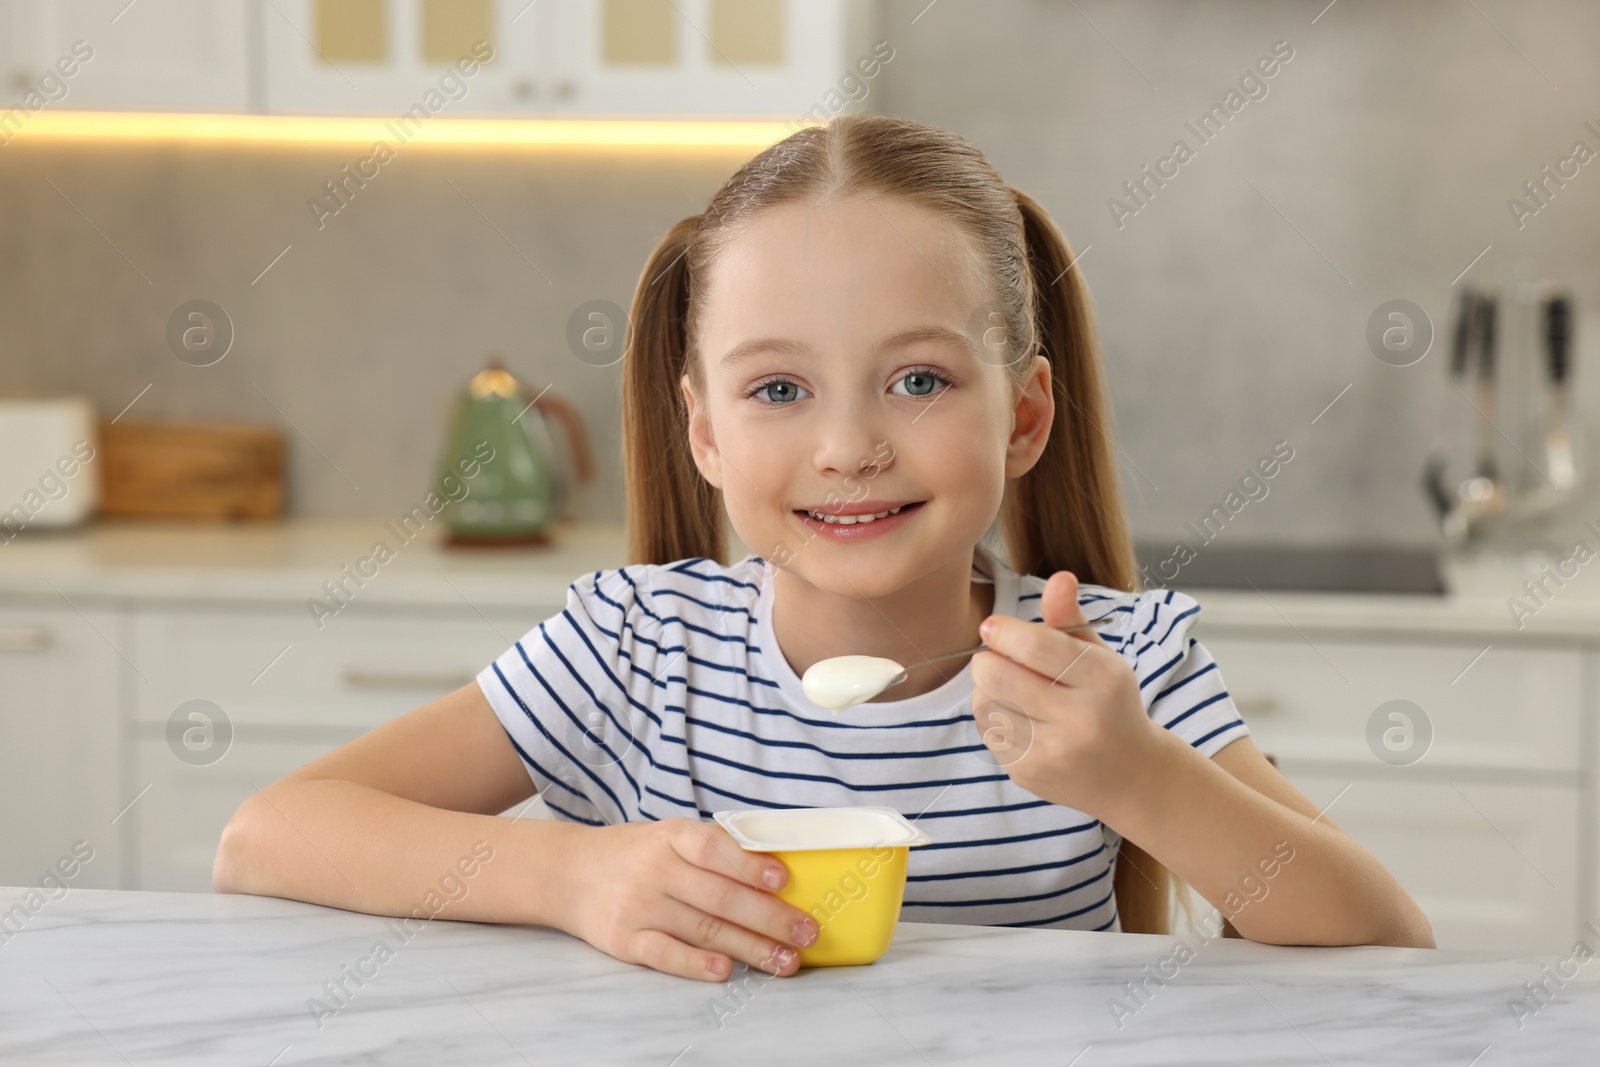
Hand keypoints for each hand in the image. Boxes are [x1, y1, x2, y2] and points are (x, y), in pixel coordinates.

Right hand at [557, 817, 819, 982]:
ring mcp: (639, 906)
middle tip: (806, 932)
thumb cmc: (634, 854)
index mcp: (671, 836)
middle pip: (720, 897)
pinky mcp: (625, 940)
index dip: (749, 864)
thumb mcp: (669, 836)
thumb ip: (713, 850)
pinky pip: (666, 954)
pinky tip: (726, 968)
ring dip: (751, 947)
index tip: (784, 879)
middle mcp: (655, 869)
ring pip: (704, 929)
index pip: (713, 849)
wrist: (567, 872)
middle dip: (770, 917)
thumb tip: (775, 871)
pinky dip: (697, 963)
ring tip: (786, 959)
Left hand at [970, 571, 1165, 818]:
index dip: (1003, 631)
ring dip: (987, 690)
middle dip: (987, 660)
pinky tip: (1020, 719)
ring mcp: (1052, 752)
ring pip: (984, 704)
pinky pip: (987, 732)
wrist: (1131, 775)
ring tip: (1013, 690)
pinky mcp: (1028, 774)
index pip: (1035, 646)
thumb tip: (1059, 577)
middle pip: (996, 676)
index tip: (994, 627)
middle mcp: (1080, 720)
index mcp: (1103, 680)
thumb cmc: (1110, 704)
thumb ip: (1071, 619)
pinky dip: (994, 718)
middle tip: (998, 659)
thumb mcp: (1100, 658)